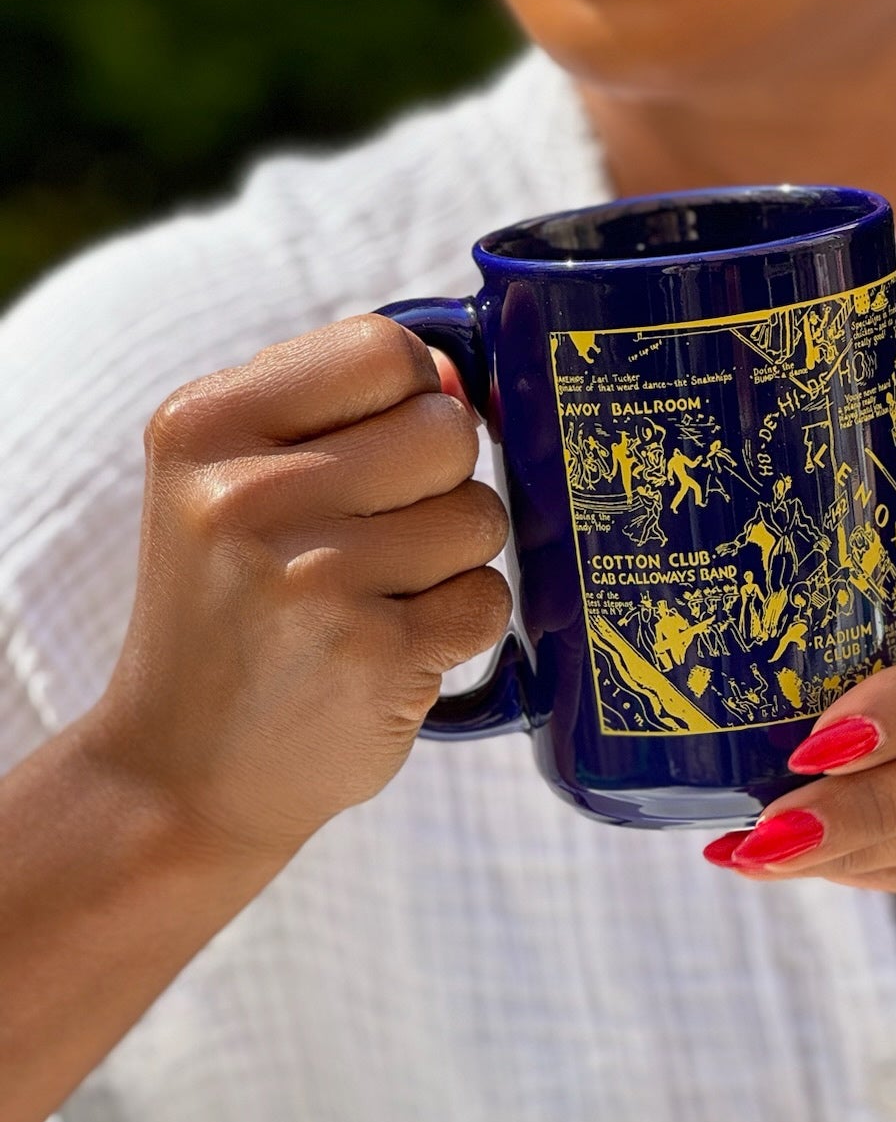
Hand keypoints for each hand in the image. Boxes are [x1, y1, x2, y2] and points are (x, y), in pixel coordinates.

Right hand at [91, 315, 510, 865]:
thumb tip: (454, 374)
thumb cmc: (227, 612)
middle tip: (380, 538)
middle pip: (446, 432)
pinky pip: (488, 598)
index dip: (411, 396)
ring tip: (377, 596)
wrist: (181, 772)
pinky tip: (395, 645)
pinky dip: (461, 624)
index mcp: (203, 428)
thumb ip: (331, 412)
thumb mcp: (223, 487)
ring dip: (453, 558)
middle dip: (440, 483)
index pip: (382, 350)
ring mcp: (314, 580)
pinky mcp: (376, 656)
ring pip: (479, 516)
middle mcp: (246, 497)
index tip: (381, 449)